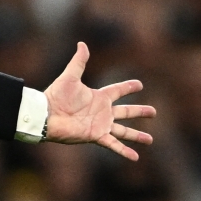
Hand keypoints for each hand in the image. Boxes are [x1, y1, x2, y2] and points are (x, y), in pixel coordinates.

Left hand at [43, 42, 155, 160]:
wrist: (47, 115)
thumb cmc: (56, 96)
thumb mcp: (70, 76)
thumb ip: (79, 61)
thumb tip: (82, 43)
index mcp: (98, 97)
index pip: (117, 90)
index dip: (128, 87)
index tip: (140, 84)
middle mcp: (102, 111)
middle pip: (125, 111)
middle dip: (139, 111)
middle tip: (154, 112)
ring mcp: (100, 125)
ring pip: (123, 131)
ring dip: (137, 135)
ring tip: (150, 140)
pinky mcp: (96, 136)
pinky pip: (113, 144)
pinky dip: (124, 151)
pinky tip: (135, 157)